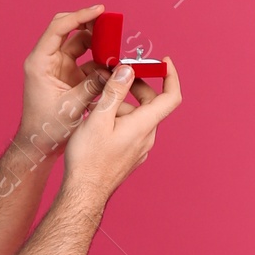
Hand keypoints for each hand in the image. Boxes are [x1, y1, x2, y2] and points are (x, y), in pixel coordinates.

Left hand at [18, 5, 107, 157]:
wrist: (40, 146)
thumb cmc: (47, 128)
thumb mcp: (73, 105)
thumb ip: (94, 85)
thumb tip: (116, 70)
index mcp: (40, 62)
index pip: (59, 28)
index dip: (80, 16)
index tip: (100, 10)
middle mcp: (48, 61)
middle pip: (70, 31)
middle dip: (91, 25)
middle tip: (112, 23)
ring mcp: (58, 68)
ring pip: (81, 46)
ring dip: (99, 45)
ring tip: (117, 46)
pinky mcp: (69, 77)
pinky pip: (87, 62)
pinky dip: (101, 62)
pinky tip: (114, 66)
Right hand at [62, 59, 181, 199]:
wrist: (83, 193)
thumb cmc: (88, 159)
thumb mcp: (99, 118)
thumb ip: (115, 92)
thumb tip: (128, 70)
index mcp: (144, 125)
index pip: (171, 96)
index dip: (170, 76)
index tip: (163, 61)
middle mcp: (147, 137)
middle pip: (150, 103)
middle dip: (134, 86)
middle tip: (114, 75)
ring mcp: (139, 148)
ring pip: (136, 116)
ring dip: (120, 104)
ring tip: (94, 101)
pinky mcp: (130, 155)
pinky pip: (130, 129)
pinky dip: (117, 118)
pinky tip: (96, 119)